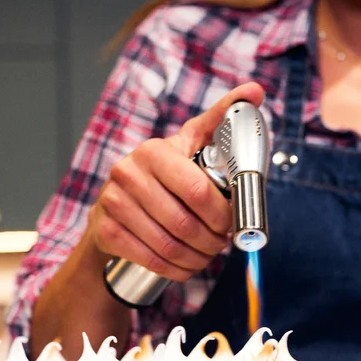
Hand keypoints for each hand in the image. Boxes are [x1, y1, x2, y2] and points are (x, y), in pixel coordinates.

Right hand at [88, 82, 265, 280]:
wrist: (117, 209)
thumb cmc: (166, 177)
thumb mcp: (192, 144)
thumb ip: (223, 119)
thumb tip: (255, 90)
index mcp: (156, 150)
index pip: (199, 190)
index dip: (223, 214)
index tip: (233, 222)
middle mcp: (129, 172)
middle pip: (186, 222)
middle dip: (213, 240)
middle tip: (223, 243)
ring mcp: (113, 202)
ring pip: (170, 245)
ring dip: (198, 258)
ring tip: (207, 254)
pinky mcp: (105, 231)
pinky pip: (152, 260)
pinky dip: (177, 270)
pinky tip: (186, 265)